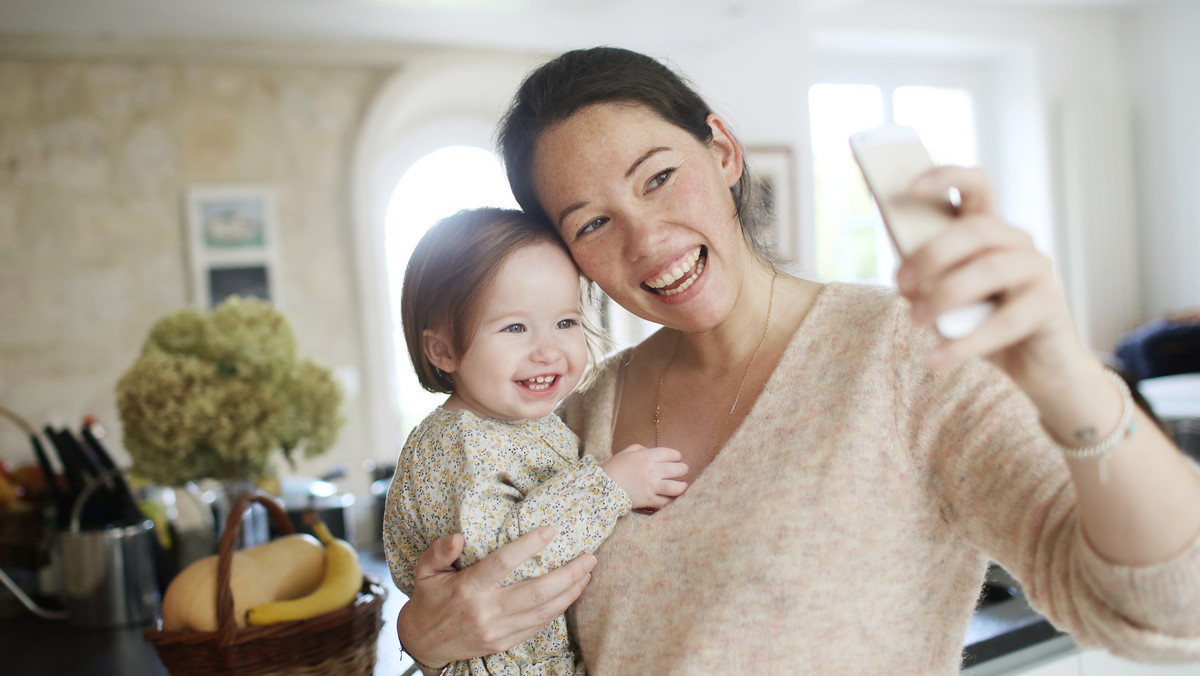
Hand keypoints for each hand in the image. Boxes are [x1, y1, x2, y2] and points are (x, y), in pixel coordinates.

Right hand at [396, 527, 597, 668]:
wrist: (424, 642)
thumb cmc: (429, 598)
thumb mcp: (424, 571)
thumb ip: (439, 551)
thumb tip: (458, 535)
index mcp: (467, 588)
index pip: (502, 563)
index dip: (528, 545)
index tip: (551, 530)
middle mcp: (485, 610)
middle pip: (535, 592)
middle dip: (568, 574)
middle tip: (590, 556)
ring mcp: (497, 630)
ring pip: (543, 611)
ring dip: (570, 592)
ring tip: (587, 573)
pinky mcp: (503, 642)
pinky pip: (537, 626)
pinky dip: (558, 610)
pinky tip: (570, 594)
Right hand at [602, 444, 688, 509]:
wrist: (602, 488)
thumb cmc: (613, 468)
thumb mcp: (626, 452)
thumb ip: (641, 449)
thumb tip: (651, 452)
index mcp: (647, 457)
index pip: (671, 454)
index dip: (676, 456)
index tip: (677, 459)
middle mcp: (653, 471)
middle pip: (677, 469)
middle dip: (682, 469)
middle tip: (682, 470)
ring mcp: (653, 487)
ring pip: (676, 487)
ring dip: (682, 485)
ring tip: (682, 485)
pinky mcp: (650, 501)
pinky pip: (667, 502)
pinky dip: (672, 500)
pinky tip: (673, 497)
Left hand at [895, 166, 1092, 393]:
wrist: (1035, 364)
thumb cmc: (982, 323)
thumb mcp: (947, 298)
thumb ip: (925, 280)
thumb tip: (902, 273)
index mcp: (989, 230)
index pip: (975, 185)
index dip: (947, 177)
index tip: (911, 185)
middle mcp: (1017, 242)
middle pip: (976, 229)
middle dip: (932, 253)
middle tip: (902, 282)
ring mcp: (1037, 270)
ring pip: (989, 270)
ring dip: (945, 296)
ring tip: (917, 321)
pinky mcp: (1049, 305)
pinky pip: (1003, 322)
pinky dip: (964, 344)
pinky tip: (937, 359)